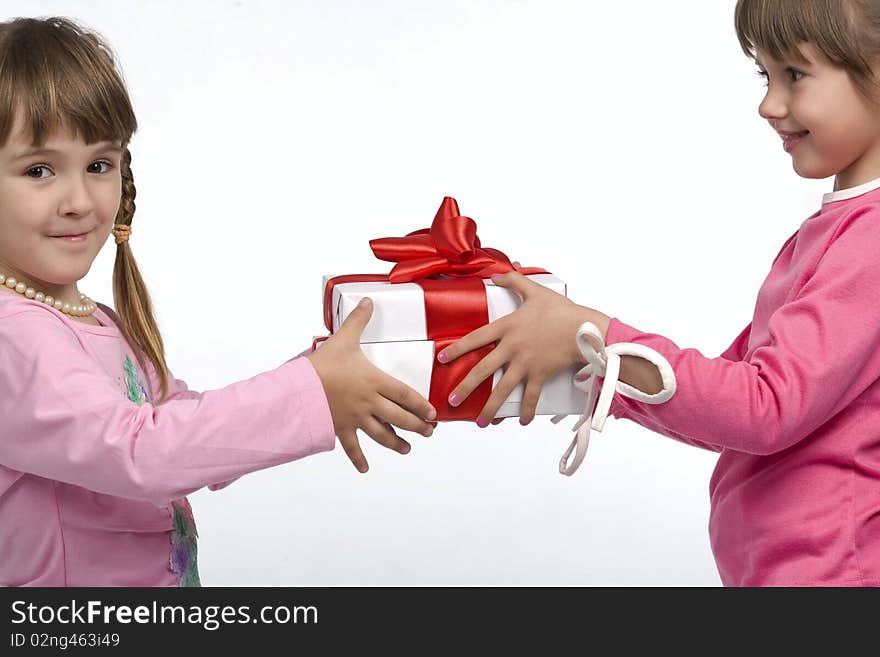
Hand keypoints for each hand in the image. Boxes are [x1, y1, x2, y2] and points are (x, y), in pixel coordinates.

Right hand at [308, 297, 436, 471]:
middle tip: (429, 433)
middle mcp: (370, 403)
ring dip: (396, 443)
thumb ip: (359, 321)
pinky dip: (358, 459)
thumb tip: (368, 300)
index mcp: (374, 381)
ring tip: (408, 449)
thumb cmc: (323, 364)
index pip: (406, 395)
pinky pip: (352, 447)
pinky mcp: (340, 429)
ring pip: (383, 434)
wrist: (299, 389)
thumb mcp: (343, 339)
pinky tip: (365, 468)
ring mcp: (356, 418)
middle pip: (400, 418)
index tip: (434, 414)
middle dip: (418, 427)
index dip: (422, 405)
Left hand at [438, 270, 608, 425]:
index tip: (442, 359)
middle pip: (483, 370)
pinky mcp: (541, 375)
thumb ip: (513, 280)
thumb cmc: (560, 309)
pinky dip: (528, 410)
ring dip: (491, 408)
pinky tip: (522, 421)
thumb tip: (497, 272)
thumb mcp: (535, 290)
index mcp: (507, 327)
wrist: (584, 328)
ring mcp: (526, 364)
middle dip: (465, 387)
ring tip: (481, 423)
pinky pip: (532, 396)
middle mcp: (512, 348)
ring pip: (503, 389)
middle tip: (451, 400)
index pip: (476, 338)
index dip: (458, 349)